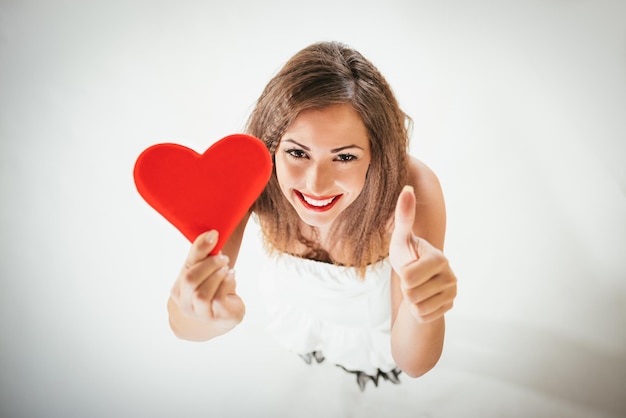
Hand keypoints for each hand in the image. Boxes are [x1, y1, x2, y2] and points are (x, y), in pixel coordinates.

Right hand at [170, 230, 244, 331]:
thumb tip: (211, 234)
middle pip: (190, 280)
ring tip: (227, 268)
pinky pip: (218, 299)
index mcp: (178, 289)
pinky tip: (232, 276)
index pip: (186, 266)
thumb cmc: (215, 289)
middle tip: (223, 258)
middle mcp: (184, 303)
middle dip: (209, 265)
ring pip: (201, 294)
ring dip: (216, 276)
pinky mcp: (216, 317)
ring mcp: (199, 313)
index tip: (213, 235)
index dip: (200, 249)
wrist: (226, 314)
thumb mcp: (206, 271)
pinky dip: (226, 284)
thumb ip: (204, 254)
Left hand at [389, 186, 456, 322]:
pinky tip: (423, 299)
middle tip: (412, 278)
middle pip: (411, 293)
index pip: (407, 277)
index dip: (402, 274)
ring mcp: (452, 294)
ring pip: (417, 307)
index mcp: (439, 258)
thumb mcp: (401, 239)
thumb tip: (407, 188)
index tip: (410, 265)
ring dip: (411, 300)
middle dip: (406, 288)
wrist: (415, 282)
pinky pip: (423, 317)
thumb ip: (404, 216)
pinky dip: (418, 311)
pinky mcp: (449, 308)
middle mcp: (450, 276)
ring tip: (417, 288)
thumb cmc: (406, 256)